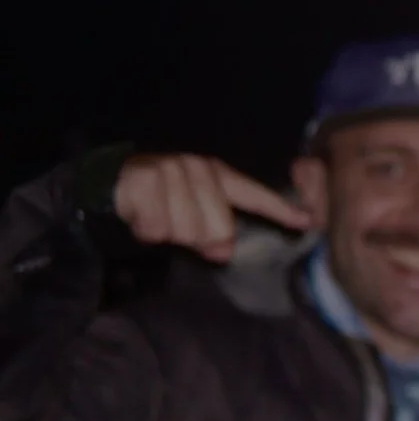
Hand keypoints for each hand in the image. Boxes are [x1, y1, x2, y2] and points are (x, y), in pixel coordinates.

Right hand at [114, 153, 311, 262]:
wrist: (108, 186)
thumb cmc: (159, 204)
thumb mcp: (192, 219)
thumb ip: (214, 235)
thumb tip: (221, 251)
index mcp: (218, 176)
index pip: (254, 195)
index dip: (281, 210)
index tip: (307, 221)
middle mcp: (198, 168)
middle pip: (217, 228)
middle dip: (197, 239)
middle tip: (177, 228)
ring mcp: (171, 170)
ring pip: (185, 231)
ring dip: (167, 233)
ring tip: (157, 218)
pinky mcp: (143, 179)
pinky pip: (156, 228)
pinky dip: (146, 230)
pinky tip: (139, 216)